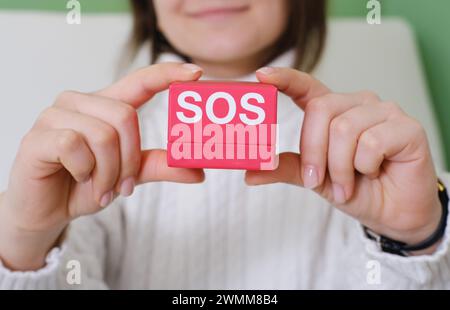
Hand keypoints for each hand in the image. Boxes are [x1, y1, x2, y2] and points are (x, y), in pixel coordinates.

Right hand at [0, 63, 204, 269]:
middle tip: (123, 187)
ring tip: (101, 188)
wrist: (46, 210)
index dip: (167, 74)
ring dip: (109, 172)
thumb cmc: (85, 185)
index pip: (140, 80)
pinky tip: (78, 179)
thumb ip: (158, 167)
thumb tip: (197, 171)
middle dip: (130, 161)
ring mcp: (56, 115)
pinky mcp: (38, 136)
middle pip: (125, 116)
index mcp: (106, 106)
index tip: (196, 72)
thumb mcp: (129, 175)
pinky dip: (85, 171)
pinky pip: (74, 146)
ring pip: (103, 134)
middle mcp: (81, 103)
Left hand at [246, 67, 441, 252]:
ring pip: (344, 129)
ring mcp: (384, 112)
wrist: (392, 214)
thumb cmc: (355, 189)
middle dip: (314, 153)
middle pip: (320, 110)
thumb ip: (286, 169)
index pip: (307, 86)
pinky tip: (374, 173)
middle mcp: (357, 104)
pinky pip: (372, 142)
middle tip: (317, 179)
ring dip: (340, 167)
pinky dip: (365, 167)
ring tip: (347, 184)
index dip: (285, 78)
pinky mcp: (407, 127)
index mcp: (333, 112)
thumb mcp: (314, 179)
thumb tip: (249, 173)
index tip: (262, 75)